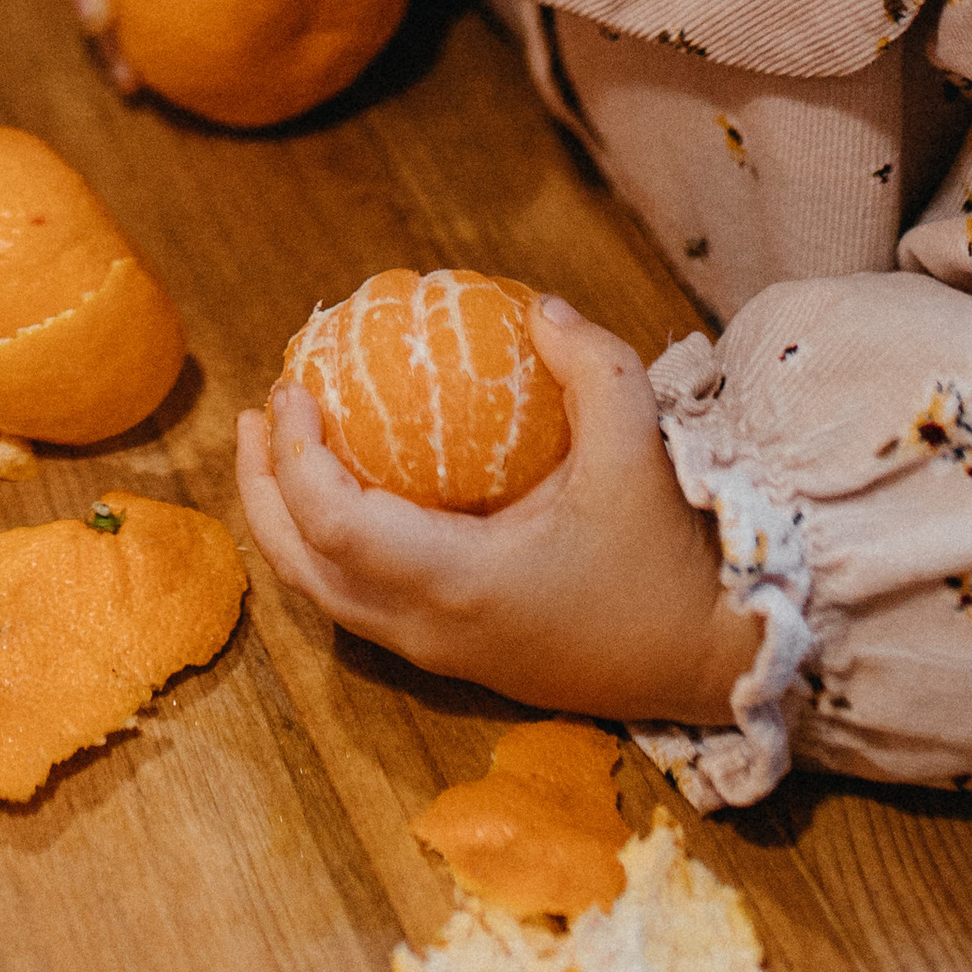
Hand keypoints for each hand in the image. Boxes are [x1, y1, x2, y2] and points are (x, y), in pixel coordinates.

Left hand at [235, 297, 761, 726]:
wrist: (713, 662)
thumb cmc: (672, 557)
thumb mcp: (639, 445)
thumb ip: (590, 366)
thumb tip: (537, 310)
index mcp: (460, 584)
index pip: (335, 526)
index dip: (294, 460)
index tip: (291, 390)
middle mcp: (434, 630)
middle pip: (306, 572)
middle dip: (262, 492)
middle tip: (259, 414)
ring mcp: (443, 654)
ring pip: (330, 597)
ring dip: (290, 523)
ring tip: (282, 448)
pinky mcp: (462, 657)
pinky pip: (367, 603)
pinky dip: (334, 546)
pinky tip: (353, 490)